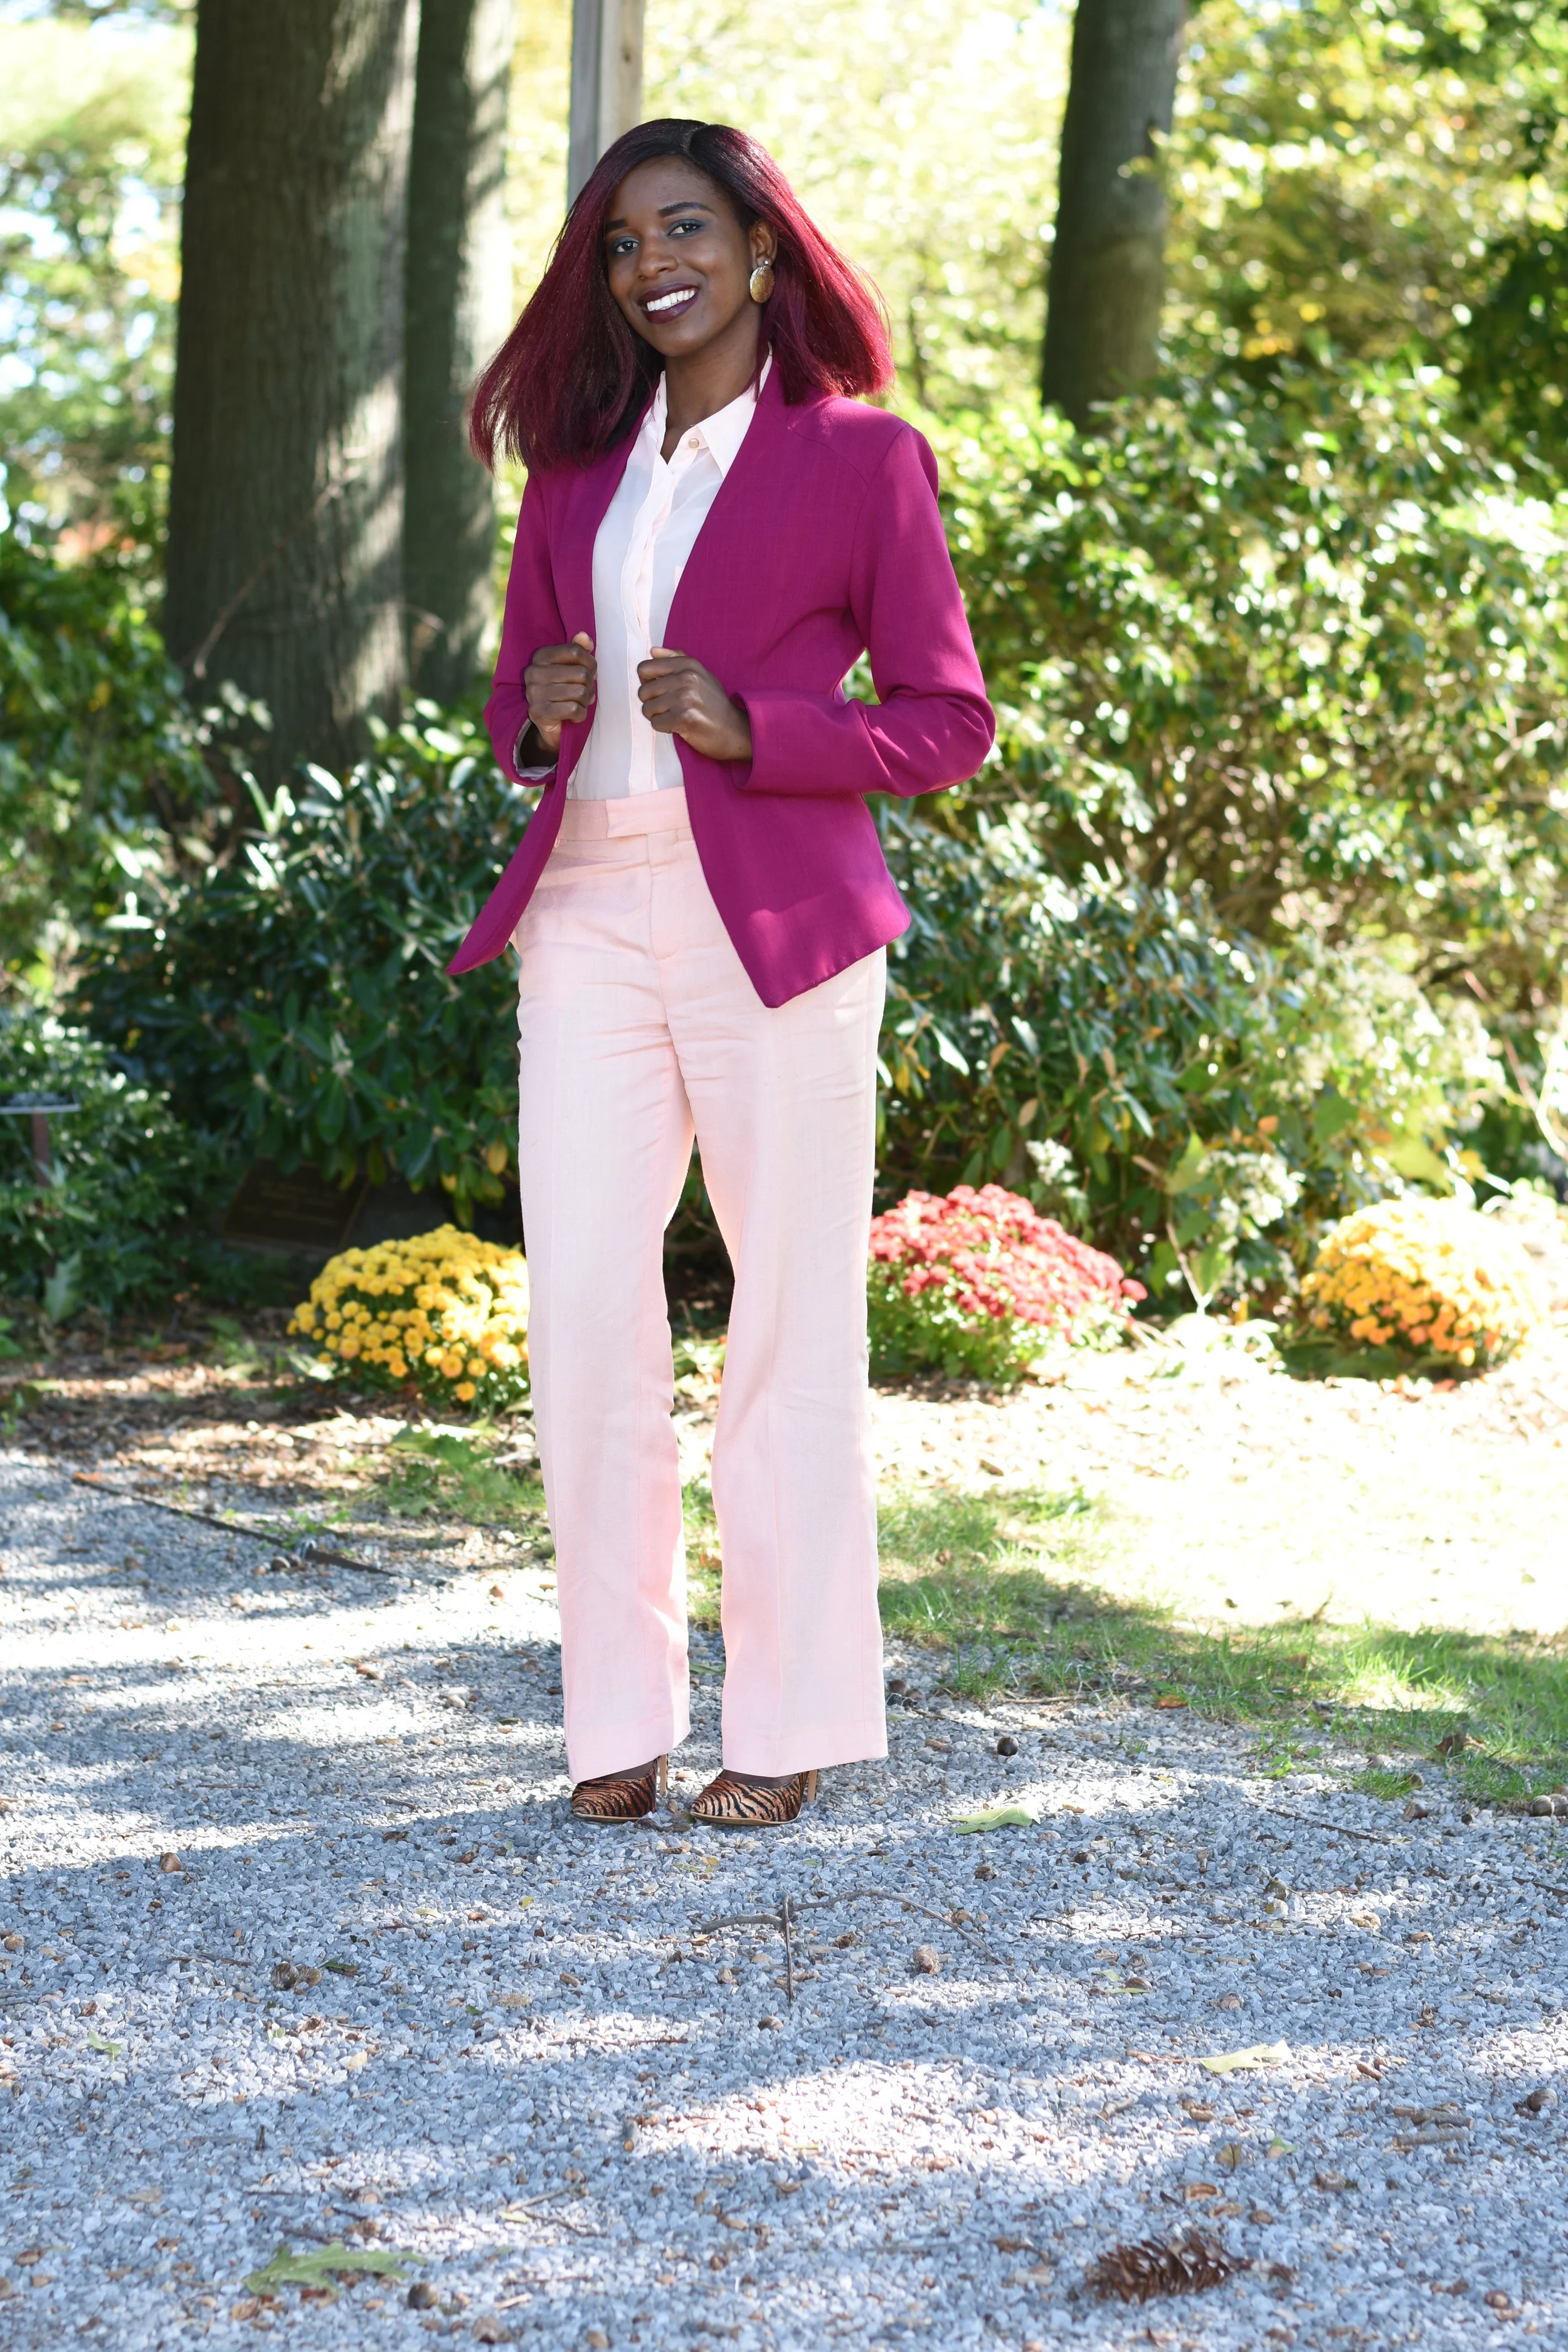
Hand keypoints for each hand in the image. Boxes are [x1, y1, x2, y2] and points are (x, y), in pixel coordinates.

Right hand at [523, 632, 594, 750]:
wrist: (550, 726)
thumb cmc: (563, 692)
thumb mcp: (571, 669)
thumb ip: (578, 650)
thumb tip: (584, 637)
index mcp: (540, 656)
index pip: (576, 651)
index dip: (591, 664)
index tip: (590, 673)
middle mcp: (533, 672)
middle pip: (581, 674)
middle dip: (590, 687)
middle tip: (586, 694)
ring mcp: (534, 693)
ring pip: (580, 693)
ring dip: (585, 702)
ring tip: (579, 704)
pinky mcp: (539, 713)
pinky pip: (574, 710)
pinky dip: (581, 715)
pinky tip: (574, 716)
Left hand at [638, 648, 752, 762]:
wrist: (733, 730)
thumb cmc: (713, 703)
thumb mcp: (699, 674)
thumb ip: (675, 659)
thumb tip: (653, 651)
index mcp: (687, 664)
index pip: (644, 669)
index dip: (647, 682)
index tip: (659, 691)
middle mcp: (686, 678)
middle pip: (643, 691)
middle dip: (652, 703)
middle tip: (670, 708)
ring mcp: (684, 698)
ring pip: (647, 709)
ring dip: (658, 717)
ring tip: (675, 716)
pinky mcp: (683, 718)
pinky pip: (655, 723)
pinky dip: (664, 728)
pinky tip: (678, 726)